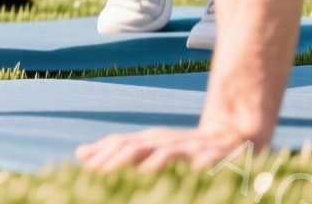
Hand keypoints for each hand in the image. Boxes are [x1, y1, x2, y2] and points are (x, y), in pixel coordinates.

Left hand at [76, 125, 259, 171]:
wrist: (232, 136)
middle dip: (117, 161)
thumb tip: (80, 154)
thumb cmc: (181, 148)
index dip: (101, 154)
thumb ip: (115, 152)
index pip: (119, 143)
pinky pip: (205, 162)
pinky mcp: (214, 157)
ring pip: (166, 154)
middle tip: (100, 175)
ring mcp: (189, 148)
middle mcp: (165, 141)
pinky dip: (196, 167)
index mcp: (148, 140)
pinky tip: (190, 173)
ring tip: (137, 175)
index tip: (82, 168)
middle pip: (136, 147)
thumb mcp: (148, 147)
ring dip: (151, 164)